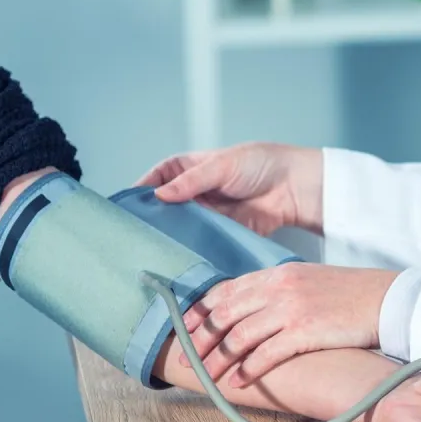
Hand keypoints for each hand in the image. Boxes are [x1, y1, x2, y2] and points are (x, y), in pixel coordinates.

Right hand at [135, 142, 323, 234]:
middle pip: (166, 207)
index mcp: (190, 169)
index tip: (127, 206)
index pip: (158, 178)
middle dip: (154, 218)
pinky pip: (203, 241)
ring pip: (182, 227)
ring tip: (153, 248)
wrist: (293, 187)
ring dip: (172, 236)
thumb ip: (191, 182)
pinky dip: (193, 248)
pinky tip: (181, 257)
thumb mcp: (222, 166)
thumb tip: (160, 195)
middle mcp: (196, 192)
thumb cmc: (260, 165)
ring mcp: (209, 214)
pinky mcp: (222, 233)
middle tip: (135, 233)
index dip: (143, 190)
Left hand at [177, 262, 398, 385]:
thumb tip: (250, 308)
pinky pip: (266, 354)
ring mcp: (290, 309)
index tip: (185, 328)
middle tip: (187, 358)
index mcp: (276, 274)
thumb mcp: (307, 279)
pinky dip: (247, 370)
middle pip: (225, 315)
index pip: (226, 290)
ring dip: (218, 360)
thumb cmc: (348, 293)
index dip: (201, 311)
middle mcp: (278, 288)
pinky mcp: (305, 331)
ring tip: (206, 377)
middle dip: (200, 339)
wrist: (384, 299)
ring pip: (239, 337)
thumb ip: (277, 289)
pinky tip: (237, 382)